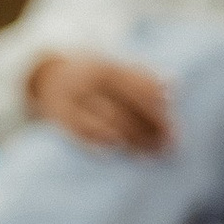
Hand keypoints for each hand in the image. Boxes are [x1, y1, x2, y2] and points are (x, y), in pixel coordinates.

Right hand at [26, 53, 172, 152]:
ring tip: (150, 155)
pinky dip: (95, 141)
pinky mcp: (58, 113)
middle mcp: (90, 80)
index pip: (140, 89)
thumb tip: (175, 84)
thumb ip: (144, 77)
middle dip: (149, 128)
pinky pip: (78, 129)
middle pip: (126, 106)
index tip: (176, 130)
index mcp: (108, 67)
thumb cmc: (94, 78)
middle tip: (168, 148)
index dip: (159, 111)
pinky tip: (113, 152)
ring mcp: (73, 96)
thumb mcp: (116, 70)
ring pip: (106, 119)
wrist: (47, 74)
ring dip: (131, 139)